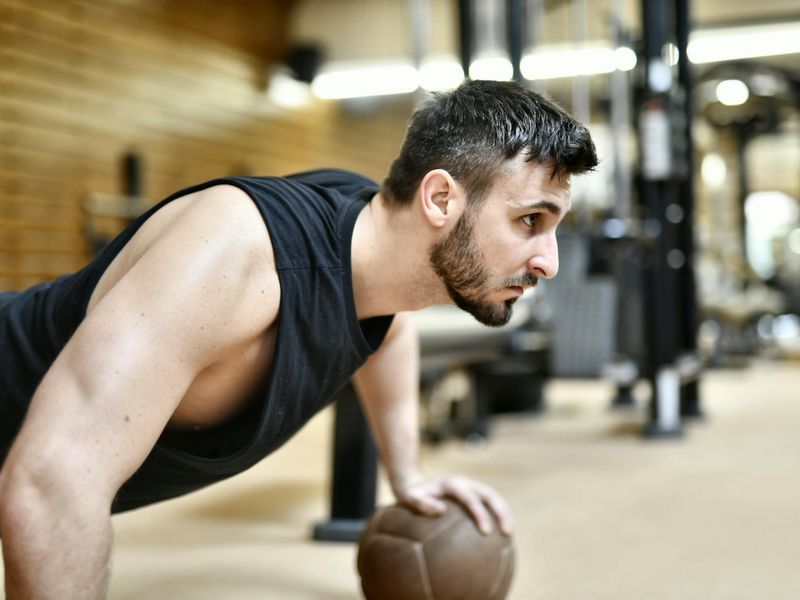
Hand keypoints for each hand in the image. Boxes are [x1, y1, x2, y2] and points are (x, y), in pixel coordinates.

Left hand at [393, 474, 512, 535]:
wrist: (414, 482)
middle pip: (489, 494)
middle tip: (506, 531)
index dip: (480, 514)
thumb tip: (440, 510)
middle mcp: (465, 482)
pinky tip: (500, 531)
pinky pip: (489, 502)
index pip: (471, 498)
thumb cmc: (411, 493)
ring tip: (508, 532)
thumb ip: (422, 503)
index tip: (486, 532)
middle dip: (501, 511)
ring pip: (494, 496)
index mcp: (453, 483)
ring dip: (504, 511)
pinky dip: (498, 513)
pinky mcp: (473, 492)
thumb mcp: (410, 497)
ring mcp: (471, 486)